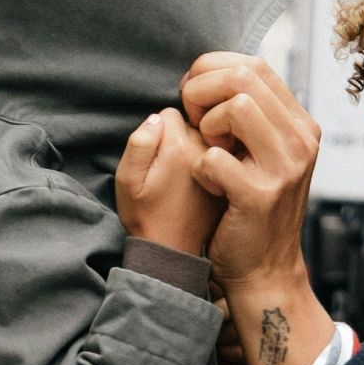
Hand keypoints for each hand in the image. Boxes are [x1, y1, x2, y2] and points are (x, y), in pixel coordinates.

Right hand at [116, 107, 224, 254]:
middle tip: (172, 168)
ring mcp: (225, 161)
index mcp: (179, 146)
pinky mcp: (236, 174)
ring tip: (186, 176)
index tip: (156, 157)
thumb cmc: (145, 215)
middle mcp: (206, 149)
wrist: (174, 251)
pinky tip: (205, 181)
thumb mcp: (128, 181)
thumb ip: (139, 143)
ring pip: (211, 135)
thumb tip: (158, 117)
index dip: (158, 131)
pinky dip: (216, 159)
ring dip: (199, 146)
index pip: (170, 113)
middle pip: (195, 119)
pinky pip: (224, 151)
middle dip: (181, 135)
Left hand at [181, 53, 334, 364]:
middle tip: (194, 123)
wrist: (264, 270)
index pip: (254, 64)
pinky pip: (213, 157)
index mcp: (301, 124)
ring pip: (235, 106)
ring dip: (205, 126)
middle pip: (243, 76)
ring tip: (207, 150)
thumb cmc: (250, 206)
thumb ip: (251, 114)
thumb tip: (214, 72)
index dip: (212, 71)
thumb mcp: (263, 153)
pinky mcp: (261, 196)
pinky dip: (200, 168)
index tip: (196, 100)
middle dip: (202, 91)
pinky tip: (210, 184)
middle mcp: (302, 141)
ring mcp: (285, 168)